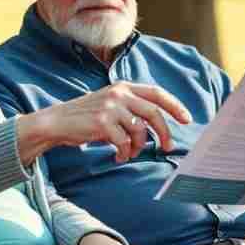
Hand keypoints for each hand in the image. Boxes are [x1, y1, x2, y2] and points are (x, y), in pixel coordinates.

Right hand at [17, 82, 191, 164]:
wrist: (57, 122)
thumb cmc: (86, 117)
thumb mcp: (110, 105)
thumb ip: (131, 109)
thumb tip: (156, 129)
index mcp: (124, 87)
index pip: (157, 93)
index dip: (174, 105)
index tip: (187, 119)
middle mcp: (119, 94)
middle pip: (153, 113)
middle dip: (164, 133)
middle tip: (167, 147)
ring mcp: (110, 107)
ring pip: (140, 131)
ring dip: (139, 147)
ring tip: (129, 154)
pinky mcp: (102, 122)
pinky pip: (124, 142)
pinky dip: (124, 153)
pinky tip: (118, 157)